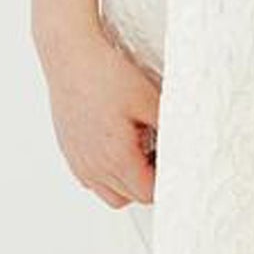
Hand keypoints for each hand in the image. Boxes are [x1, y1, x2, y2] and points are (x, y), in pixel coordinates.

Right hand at [39, 28, 159, 208]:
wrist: (70, 56)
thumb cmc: (104, 74)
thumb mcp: (149, 98)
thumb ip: (169, 126)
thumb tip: (184, 142)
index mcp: (116, 158)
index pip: (148, 193)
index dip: (165, 179)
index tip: (172, 159)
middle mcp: (93, 167)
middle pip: (130, 197)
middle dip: (148, 180)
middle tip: (159, 151)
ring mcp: (78, 161)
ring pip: (108, 192)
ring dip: (126, 180)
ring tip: (138, 149)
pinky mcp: (69, 151)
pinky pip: (91, 178)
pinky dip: (106, 172)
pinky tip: (116, 144)